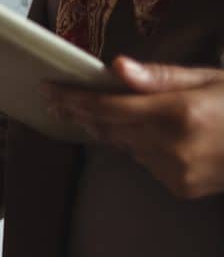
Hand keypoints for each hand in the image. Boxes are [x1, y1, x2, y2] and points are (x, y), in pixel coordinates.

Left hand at [47, 56, 223, 198]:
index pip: (109, 108)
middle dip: (84, 113)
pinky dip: (143, 147)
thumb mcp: (209, 78)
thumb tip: (117, 68)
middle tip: (57, 100)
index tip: (49, 90)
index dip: (75, 100)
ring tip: (105, 112)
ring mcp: (175, 172)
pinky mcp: (179, 188)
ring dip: (116, 130)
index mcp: (179, 113)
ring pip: (125, 147)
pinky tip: (158, 135)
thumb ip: (160, 77)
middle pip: (109, 129)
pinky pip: (146, 163)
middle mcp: (172, 146)